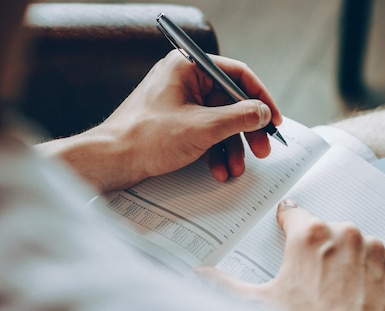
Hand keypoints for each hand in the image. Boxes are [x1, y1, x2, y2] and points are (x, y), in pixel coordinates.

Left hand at [37, 50, 280, 192]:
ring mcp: (177, 102)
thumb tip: (262, 113)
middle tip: (260, 149)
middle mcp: (183, 80)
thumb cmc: (144, 137)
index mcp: (187, 67)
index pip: (236, 74)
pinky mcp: (173, 122)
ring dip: (231, 147)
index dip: (260, 98)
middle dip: (246, 130)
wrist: (111, 160)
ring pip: (217, 121)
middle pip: (229, 101)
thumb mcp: (203, 127)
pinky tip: (219, 169)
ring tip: (236, 168)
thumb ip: (239, 117)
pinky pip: (203, 132)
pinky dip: (214, 151)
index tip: (273, 119)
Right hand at [194, 199, 384, 310]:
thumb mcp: (258, 306)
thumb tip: (198, 275)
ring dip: (347, 260)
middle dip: (319, 249)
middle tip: (311, 278)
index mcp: (309, 234)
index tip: (288, 223)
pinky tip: (360, 292)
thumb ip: (222, 284)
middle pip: (326, 230)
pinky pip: (382, 258)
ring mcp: (373, 248)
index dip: (288, 222)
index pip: (294, 213)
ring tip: (337, 290)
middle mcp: (344, 233)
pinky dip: (372, 271)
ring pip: (355, 244)